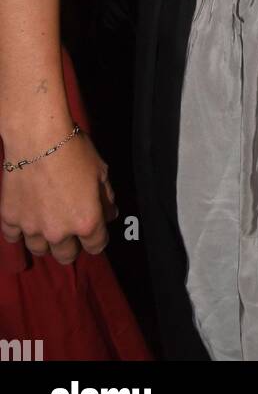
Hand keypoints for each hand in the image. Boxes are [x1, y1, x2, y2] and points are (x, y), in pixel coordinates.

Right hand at [0, 127, 117, 264]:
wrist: (38, 138)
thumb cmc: (74, 150)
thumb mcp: (101, 171)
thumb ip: (107, 198)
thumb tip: (110, 213)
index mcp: (86, 222)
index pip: (96, 246)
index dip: (98, 239)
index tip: (95, 231)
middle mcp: (59, 232)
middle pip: (66, 255)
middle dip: (72, 245)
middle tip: (70, 229)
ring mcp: (32, 228)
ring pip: (40, 250)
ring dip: (46, 241)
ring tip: (48, 224)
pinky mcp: (10, 219)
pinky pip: (13, 237)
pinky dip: (20, 231)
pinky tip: (26, 219)